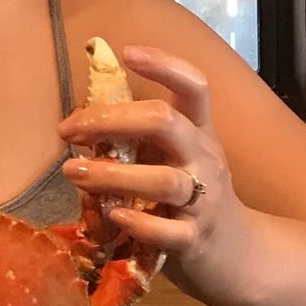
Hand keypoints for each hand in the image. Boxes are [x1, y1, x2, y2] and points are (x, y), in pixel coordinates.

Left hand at [59, 44, 247, 288]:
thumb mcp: (174, 154)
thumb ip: (137, 134)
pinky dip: (139, 222)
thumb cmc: (189, 191)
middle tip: (68, 129)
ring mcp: (203, 200)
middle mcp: (203, 158)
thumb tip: (79, 117)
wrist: (236, 253)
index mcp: (198, 130)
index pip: (195, 86)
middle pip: (165, 122)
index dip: (165, 64)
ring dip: (112, 175)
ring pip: (163, 180)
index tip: (128, 52)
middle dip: (112, 121)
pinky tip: (113, 215)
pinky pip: (168, 231)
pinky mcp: (196, 239)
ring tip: (72, 171)